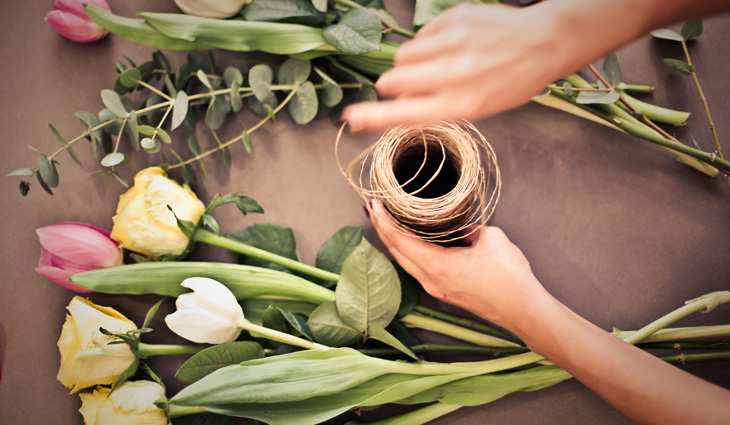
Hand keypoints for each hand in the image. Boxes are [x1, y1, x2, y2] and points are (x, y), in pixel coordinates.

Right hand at [343, 3, 574, 131]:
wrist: (543, 42)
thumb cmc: (511, 80)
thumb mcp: (477, 107)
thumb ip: (435, 107)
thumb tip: (396, 105)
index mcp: (462, 103)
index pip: (405, 114)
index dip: (372, 117)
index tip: (350, 117)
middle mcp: (455, 73)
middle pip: (393, 79)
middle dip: (395, 85)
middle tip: (415, 85)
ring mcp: (453, 42)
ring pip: (403, 56)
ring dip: (412, 63)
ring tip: (439, 63)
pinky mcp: (453, 18)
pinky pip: (420, 35)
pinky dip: (429, 43)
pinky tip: (454, 44)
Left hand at [368, 200, 548, 330]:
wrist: (524, 310)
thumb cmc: (509, 277)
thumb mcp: (491, 238)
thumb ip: (468, 227)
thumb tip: (459, 226)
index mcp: (437, 266)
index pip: (399, 240)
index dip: (383, 221)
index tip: (373, 205)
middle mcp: (431, 280)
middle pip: (396, 252)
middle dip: (382, 229)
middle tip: (373, 208)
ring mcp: (436, 289)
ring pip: (404, 262)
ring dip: (393, 241)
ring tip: (385, 222)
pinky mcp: (445, 292)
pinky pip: (417, 268)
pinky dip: (407, 252)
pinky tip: (408, 242)